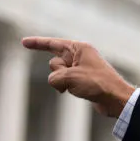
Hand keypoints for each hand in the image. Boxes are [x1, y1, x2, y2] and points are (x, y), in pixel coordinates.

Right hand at [21, 37, 135, 117]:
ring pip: (57, 75)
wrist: (115, 98)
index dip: (37, 43)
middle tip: (76, 78)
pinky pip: (64, 82)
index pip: (53, 43)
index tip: (23, 42)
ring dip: (63, 83)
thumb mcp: (70, 77)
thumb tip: (57, 83)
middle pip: (54, 62)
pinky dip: (66, 88)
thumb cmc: (97, 83)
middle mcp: (79, 55)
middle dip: (58, 73)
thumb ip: (55, 77)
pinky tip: (80, 92)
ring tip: (80, 87)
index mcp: (79, 48)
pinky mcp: (81, 80)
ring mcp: (80, 68)